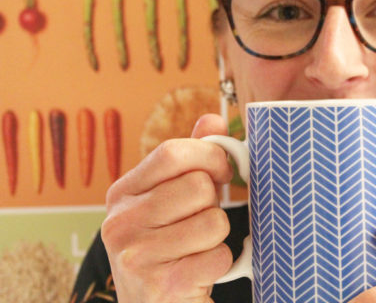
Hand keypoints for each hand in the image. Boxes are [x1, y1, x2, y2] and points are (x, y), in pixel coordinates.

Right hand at [101, 114, 233, 302]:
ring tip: (199, 247)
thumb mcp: (171, 199)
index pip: (172, 153)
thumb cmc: (169, 245)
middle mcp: (120, 223)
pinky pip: (218, 257)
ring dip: (218, 236)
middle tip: (203, 219)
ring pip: (213, 222)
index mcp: (123, 193)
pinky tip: (200, 272)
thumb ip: (191, 158)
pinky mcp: (160, 287)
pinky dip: (221, 264)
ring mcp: (136, 257)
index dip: (209, 156)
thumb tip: (213, 119)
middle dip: (214, 203)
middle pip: (199, 187)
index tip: (223, 170)